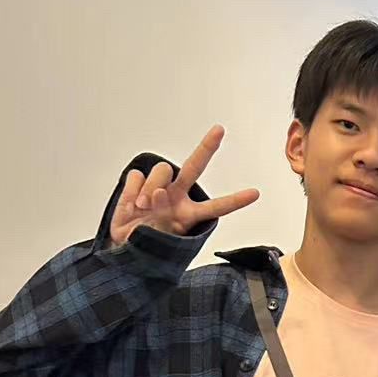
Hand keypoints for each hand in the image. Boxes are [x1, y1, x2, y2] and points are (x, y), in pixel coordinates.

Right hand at [110, 125, 258, 246]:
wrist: (122, 246)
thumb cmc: (147, 244)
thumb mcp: (162, 241)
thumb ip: (164, 216)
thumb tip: (159, 193)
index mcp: (189, 214)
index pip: (216, 206)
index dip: (235, 201)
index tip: (255, 193)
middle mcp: (178, 196)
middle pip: (194, 167)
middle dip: (207, 147)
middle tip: (219, 130)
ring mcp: (159, 188)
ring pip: (161, 171)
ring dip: (151, 189)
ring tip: (144, 209)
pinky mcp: (138, 183)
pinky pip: (137, 177)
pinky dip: (132, 191)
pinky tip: (131, 204)